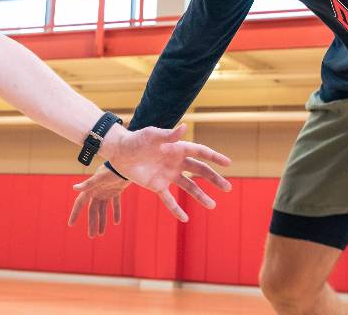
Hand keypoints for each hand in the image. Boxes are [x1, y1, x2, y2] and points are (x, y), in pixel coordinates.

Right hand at [68, 165, 129, 237]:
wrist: (125, 164)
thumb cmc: (110, 170)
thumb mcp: (99, 178)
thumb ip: (87, 184)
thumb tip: (74, 188)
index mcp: (90, 190)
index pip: (80, 203)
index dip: (75, 213)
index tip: (70, 224)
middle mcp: (97, 192)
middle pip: (92, 211)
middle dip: (92, 223)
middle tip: (92, 236)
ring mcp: (106, 192)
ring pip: (103, 210)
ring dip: (102, 221)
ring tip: (101, 233)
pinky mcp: (116, 191)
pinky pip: (115, 205)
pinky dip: (116, 213)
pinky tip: (116, 222)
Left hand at [94, 123, 231, 226]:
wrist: (119, 153)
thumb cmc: (136, 139)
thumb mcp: (151, 135)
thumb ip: (168, 135)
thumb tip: (185, 127)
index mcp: (177, 148)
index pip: (200, 152)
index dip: (214, 157)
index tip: (228, 163)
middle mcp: (176, 162)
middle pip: (200, 171)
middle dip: (214, 179)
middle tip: (228, 188)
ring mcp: (168, 175)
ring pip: (189, 187)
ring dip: (200, 196)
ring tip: (212, 206)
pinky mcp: (157, 186)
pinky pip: (169, 200)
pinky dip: (177, 209)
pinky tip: (185, 219)